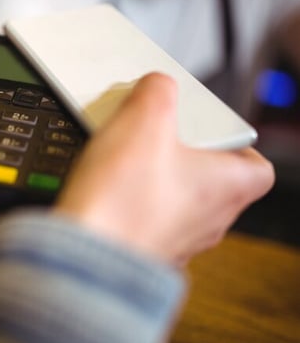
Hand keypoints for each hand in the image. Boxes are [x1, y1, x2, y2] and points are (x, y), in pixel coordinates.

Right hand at [54, 73, 274, 265]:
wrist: (84, 256)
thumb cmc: (123, 200)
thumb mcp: (144, 119)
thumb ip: (158, 91)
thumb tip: (157, 86)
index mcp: (228, 188)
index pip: (258, 166)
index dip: (235, 143)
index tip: (207, 129)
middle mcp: (210, 221)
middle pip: (212, 182)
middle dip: (184, 158)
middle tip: (155, 139)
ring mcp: (177, 242)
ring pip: (177, 204)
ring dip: (154, 182)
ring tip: (121, 162)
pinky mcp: (142, 252)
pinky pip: (144, 223)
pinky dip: (130, 206)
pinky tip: (104, 191)